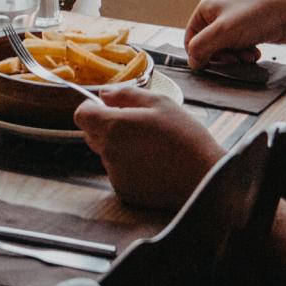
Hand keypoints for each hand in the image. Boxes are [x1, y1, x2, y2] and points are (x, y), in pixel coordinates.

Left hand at [75, 88, 223, 210]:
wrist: (204, 178)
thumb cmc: (184, 135)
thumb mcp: (160, 103)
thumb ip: (125, 95)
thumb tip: (103, 94)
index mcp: (113, 126)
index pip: (81, 115)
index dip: (92, 109)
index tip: (109, 108)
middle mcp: (108, 151)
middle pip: (92, 134)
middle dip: (106, 127)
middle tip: (137, 126)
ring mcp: (115, 174)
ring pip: (106, 154)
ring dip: (118, 147)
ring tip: (150, 147)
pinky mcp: (124, 191)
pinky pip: (118, 173)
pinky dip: (129, 167)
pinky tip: (153, 165)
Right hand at [185, 0, 285, 67]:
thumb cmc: (255, 16)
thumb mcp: (222, 32)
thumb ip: (202, 47)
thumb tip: (192, 63)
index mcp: (206, 9)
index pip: (190, 39)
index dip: (199, 54)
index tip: (211, 63)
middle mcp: (217, 15)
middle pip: (208, 46)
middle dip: (222, 57)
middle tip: (234, 59)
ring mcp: (233, 23)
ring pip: (225, 50)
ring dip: (236, 57)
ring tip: (248, 55)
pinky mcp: (247, 31)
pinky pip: (239, 49)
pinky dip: (245, 54)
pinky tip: (255, 52)